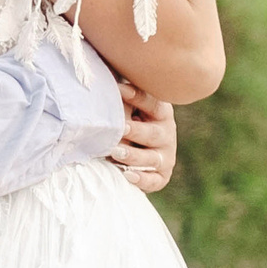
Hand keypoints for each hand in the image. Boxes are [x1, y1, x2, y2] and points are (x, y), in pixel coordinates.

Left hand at [106, 78, 174, 193]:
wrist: (137, 153)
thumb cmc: (127, 121)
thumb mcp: (126, 109)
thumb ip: (119, 101)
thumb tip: (100, 87)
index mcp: (160, 112)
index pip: (152, 103)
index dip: (136, 96)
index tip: (119, 89)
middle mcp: (166, 134)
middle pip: (152, 133)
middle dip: (135, 131)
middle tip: (120, 128)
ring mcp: (165, 156)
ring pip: (151, 158)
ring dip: (133, 155)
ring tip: (115, 152)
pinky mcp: (161, 176)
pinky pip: (153, 180)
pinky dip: (141, 179)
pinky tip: (128, 175)